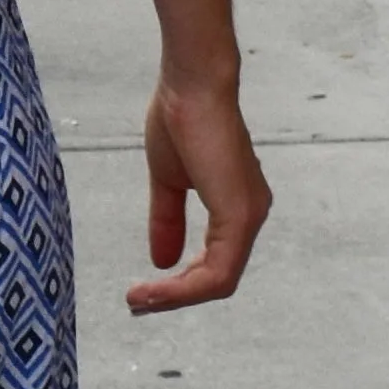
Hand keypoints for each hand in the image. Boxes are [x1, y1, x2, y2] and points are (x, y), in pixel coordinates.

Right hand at [128, 65, 270, 312]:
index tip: (143, 291)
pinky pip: (217, 272)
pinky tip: (153, 285)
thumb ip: (168, 220)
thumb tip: (160, 261)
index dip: (180, 284)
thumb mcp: (168, 181)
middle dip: (175, 296)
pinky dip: (183, 286)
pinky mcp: (240, 217)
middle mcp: (251, 215)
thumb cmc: (181, 119)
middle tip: (136, 303)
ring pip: (218, 282)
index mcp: (237, 207)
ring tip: (138, 299)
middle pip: (218, 279)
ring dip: (175, 297)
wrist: (191, 85)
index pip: (215, 263)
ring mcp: (249, 218)